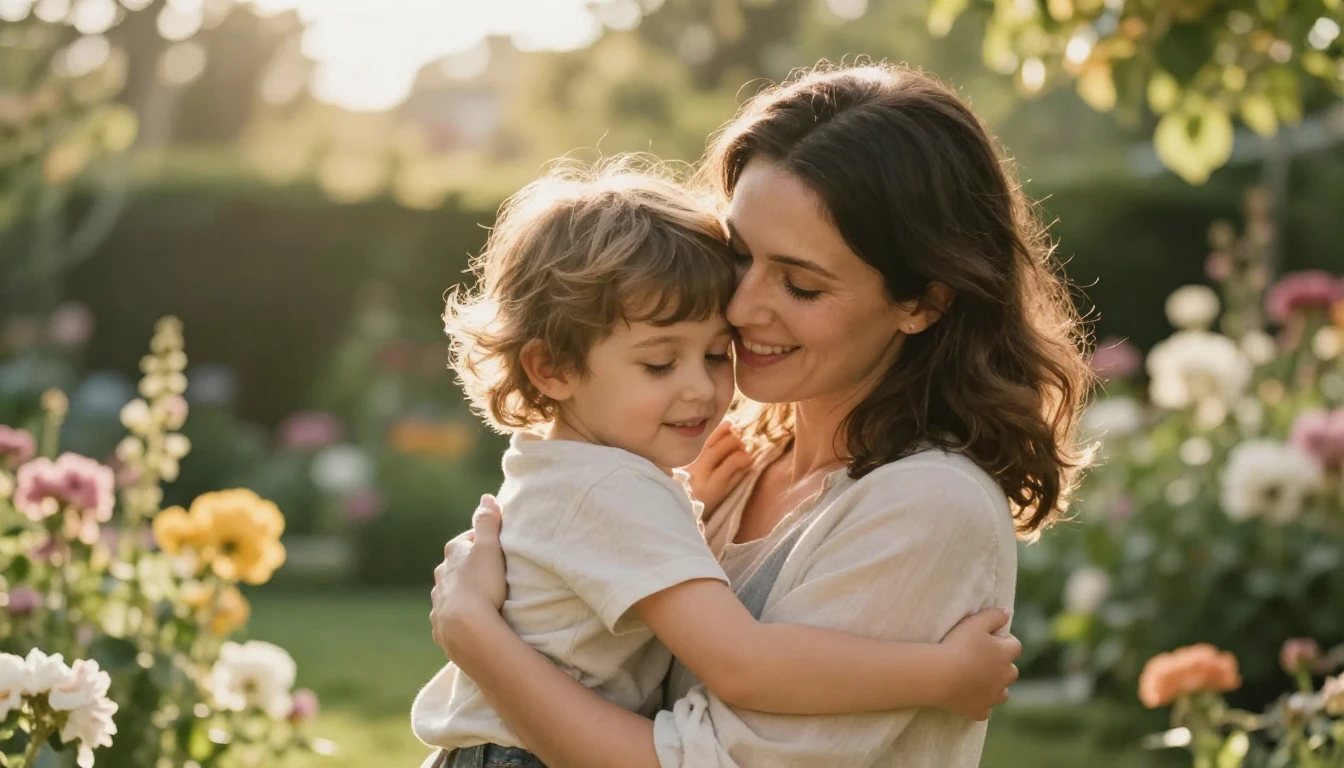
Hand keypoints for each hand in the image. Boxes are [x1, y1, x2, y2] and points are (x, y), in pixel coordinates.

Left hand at [431, 495, 507, 657]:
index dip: (483, 542)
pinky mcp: (439, 623)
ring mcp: (439, 600)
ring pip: (451, 590)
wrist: (465, 628)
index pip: (468, 540)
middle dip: (471, 567)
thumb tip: (486, 497)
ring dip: (463, 591)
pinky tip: (469, 619)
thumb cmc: (481, 583)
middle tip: (492, 573)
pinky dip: (458, 613)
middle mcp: (441, 575)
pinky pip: (449, 613)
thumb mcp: (489, 547)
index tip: (498, 548)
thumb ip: (487, 521)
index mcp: (452, 554)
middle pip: (457, 565)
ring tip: (483, 598)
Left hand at [685, 421, 752, 511]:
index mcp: (710, 487)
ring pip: (708, 445)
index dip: (740, 459)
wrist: (683, 502)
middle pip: (715, 453)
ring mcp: (692, 465)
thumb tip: (749, 462)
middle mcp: (699, 473)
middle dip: (732, 443)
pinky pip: (703, 444)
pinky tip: (724, 426)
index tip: (750, 457)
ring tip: (733, 425)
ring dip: (722, 434)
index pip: (727, 467)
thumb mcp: (724, 494)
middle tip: (744, 442)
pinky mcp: (689, 458)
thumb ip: (736, 478)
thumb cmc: (708, 501)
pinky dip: (715, 434)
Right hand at [938, 608, 1020, 720]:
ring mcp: (992, 696)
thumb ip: (994, 615)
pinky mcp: (978, 710)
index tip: (991, 638)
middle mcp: (1004, 677)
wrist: (941, 674)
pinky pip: (984, 710)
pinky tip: (970, 698)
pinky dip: (980, 704)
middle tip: (983, 659)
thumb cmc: (958, 645)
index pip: (1015, 646)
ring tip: (978, 679)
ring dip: (995, 686)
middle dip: (1002, 665)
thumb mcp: (975, 622)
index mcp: (1005, 654)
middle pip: (1011, 671)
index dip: (1005, 641)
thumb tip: (1007, 612)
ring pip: (1002, 693)